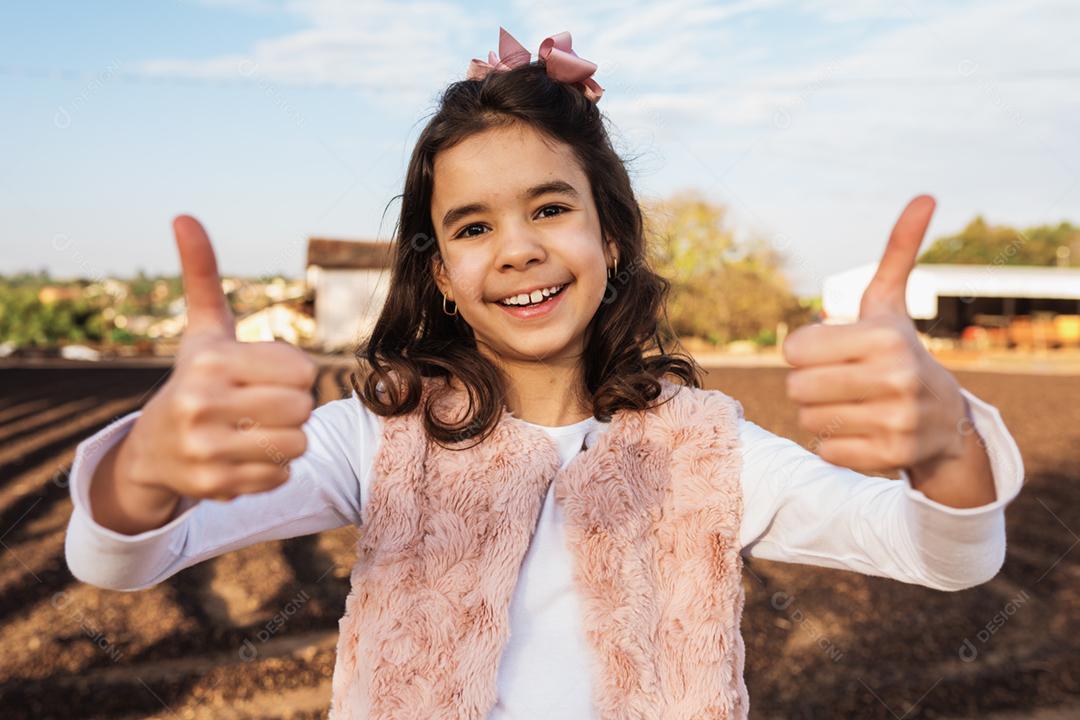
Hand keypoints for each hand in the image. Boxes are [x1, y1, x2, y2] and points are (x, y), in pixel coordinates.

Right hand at [119, 215, 317, 501]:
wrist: (152, 450)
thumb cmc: (194, 380)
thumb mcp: (203, 332)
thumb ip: (202, 276)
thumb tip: (183, 216)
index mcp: (210, 362)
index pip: (302, 370)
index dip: (295, 373)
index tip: (269, 375)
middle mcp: (201, 405)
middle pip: (303, 409)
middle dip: (293, 408)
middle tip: (264, 406)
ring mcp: (205, 449)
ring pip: (297, 445)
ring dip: (287, 439)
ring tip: (256, 430)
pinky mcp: (214, 486)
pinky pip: (281, 476)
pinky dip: (272, 469)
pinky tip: (243, 456)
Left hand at [781, 195, 970, 475]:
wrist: (947, 421)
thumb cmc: (899, 354)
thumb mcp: (892, 306)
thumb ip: (897, 253)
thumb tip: (925, 196)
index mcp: (884, 338)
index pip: (794, 349)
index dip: (804, 352)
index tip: (830, 352)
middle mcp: (894, 378)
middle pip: (796, 387)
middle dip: (810, 385)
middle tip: (840, 382)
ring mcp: (896, 420)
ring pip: (808, 420)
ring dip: (821, 414)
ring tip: (854, 405)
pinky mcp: (890, 456)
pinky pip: (826, 451)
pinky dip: (836, 444)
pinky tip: (865, 431)